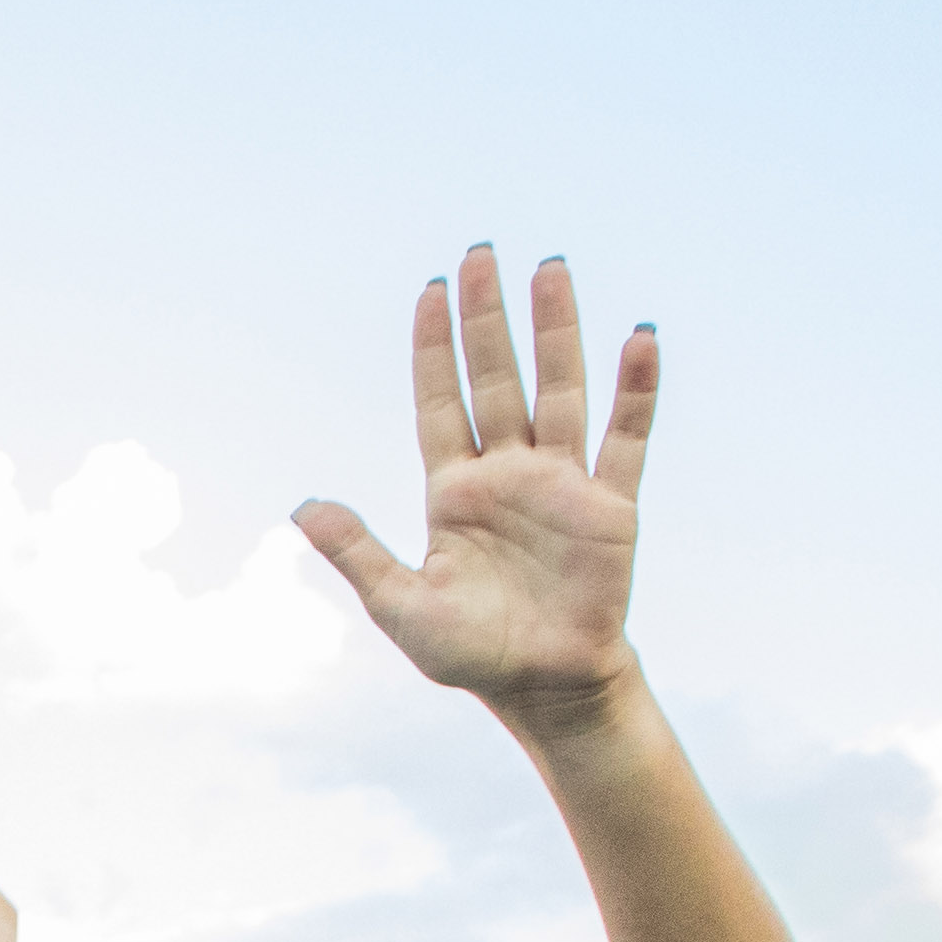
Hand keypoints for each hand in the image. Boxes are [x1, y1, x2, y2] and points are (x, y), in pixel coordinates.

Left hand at [294, 247, 654, 728]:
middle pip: (495, 379)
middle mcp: (508, 475)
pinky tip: (639, 338)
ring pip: (558, 390)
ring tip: (552, 268)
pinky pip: (626, 437)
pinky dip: (636, 390)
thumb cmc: (471, 654)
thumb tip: (303, 506)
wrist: (544, 688)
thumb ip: (357, 553)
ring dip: (556, 331)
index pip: (439, 402)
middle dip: (487, 318)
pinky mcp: (610, 505)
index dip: (433, 349)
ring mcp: (562, 484)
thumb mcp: (402, 606)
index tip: (431, 291)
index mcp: (454, 493)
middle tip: (482, 253)